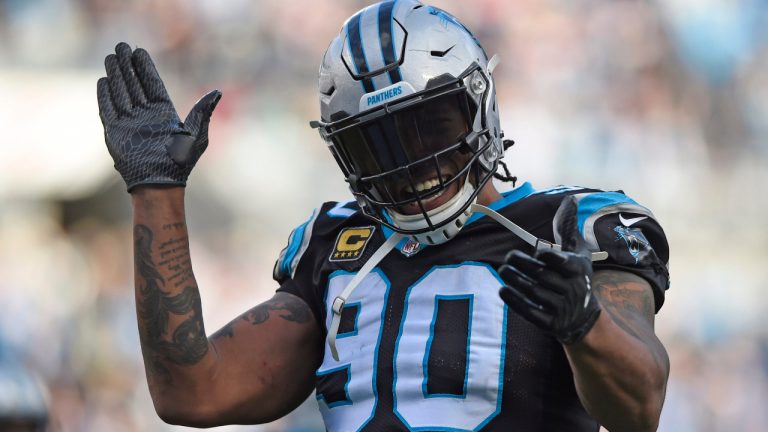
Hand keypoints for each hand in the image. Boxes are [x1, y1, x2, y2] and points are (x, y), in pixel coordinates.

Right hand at [97, 42, 221, 191]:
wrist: (160, 183)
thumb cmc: (181, 162)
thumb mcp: (197, 134)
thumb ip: (202, 111)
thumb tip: (217, 91)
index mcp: (164, 114)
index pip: (152, 85)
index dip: (145, 68)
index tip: (140, 51)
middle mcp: (145, 116)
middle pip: (134, 85)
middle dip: (128, 66)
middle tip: (121, 45)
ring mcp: (129, 123)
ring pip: (121, 93)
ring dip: (116, 75)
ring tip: (111, 57)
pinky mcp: (115, 133)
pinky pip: (108, 110)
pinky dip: (105, 96)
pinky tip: (103, 80)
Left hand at [498, 196, 600, 343]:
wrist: (583, 318)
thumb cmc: (576, 277)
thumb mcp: (579, 254)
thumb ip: (569, 229)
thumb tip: (569, 200)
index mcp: (579, 270)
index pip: (563, 263)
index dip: (548, 257)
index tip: (537, 252)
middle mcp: (573, 290)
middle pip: (542, 275)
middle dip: (522, 265)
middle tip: (508, 257)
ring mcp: (562, 309)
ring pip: (533, 292)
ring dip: (514, 280)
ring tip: (504, 270)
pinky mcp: (550, 324)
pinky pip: (529, 311)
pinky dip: (514, 300)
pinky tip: (503, 289)